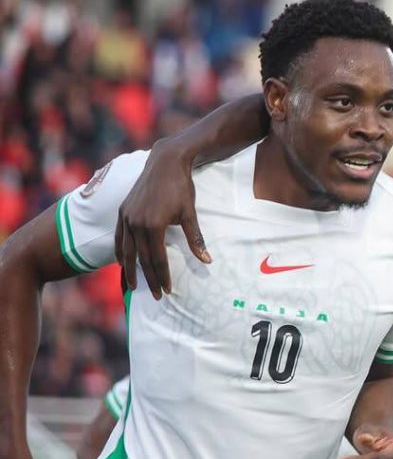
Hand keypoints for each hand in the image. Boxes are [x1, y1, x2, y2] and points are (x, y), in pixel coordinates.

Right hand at [115, 139, 210, 299]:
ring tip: (133, 286)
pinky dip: (120, 251)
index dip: (162, 276)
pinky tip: (123, 262)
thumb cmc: (181, 187)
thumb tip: (207, 260)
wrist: (165, 162)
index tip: (167, 290)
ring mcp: (126, 217)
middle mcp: (135, 223)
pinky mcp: (122, 211)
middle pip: (141, 258)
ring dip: (130, 270)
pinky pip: (119, 237)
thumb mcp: (189, 213)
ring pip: (127, 250)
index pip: (157, 258)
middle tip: (155, 295)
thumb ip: (196, 239)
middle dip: (148, 278)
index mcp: (153, 226)